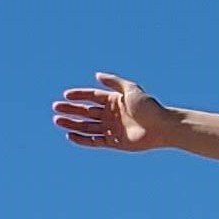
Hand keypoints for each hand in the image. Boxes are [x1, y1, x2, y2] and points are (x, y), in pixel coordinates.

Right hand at [52, 72, 170, 151]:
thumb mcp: (131, 90)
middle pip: (86, 112)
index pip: (92, 96)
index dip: (79, 95)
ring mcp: (112, 129)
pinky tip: (70, 135)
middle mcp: (111, 114)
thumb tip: (96, 75)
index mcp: (115, 100)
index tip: (65, 95)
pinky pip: (94, 141)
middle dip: (71, 110)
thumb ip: (114, 83)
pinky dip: (82, 139)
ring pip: (87, 126)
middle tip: (56, 108)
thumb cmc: (149, 107)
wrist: (162, 127)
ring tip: (57, 121)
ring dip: (72, 124)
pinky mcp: (114, 143)